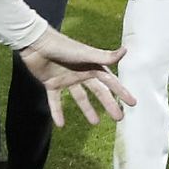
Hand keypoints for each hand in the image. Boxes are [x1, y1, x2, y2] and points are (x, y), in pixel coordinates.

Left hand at [17, 27, 134, 126]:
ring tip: (95, 123)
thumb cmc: (62, 46)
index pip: (110, 81)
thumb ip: (104, 56)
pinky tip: (60, 124)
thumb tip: (126, 51)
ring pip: (79, 98)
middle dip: (109, 104)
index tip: (133, 103)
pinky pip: (55, 101)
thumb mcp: (86, 53)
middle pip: (98, 92)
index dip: (121, 92)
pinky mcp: (51, 83)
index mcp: (91, 66)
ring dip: (87, 109)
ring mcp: (65, 79)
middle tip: (119, 118)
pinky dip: (57, 112)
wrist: (36, 43)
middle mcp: (80, 73)